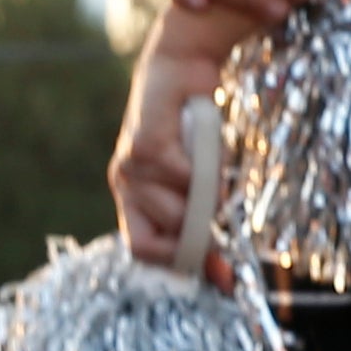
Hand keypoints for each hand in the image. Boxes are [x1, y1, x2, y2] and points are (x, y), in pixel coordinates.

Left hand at [109, 22, 239, 276]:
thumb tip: (226, 281)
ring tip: (211, 162)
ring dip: (209, 192)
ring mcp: (131, 167)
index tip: (215, 269)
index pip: (141, 250)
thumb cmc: (194, 131)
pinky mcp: (146, 147)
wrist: (180, 70)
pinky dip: (209, 167)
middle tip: (219, 206)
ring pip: (182, 210)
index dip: (176, 263)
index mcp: (132, 198)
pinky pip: (189, 179)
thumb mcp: (201, 187)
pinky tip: (205, 143)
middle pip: (166, 237)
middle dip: (201, 231)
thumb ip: (205, 228)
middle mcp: (125, 184)